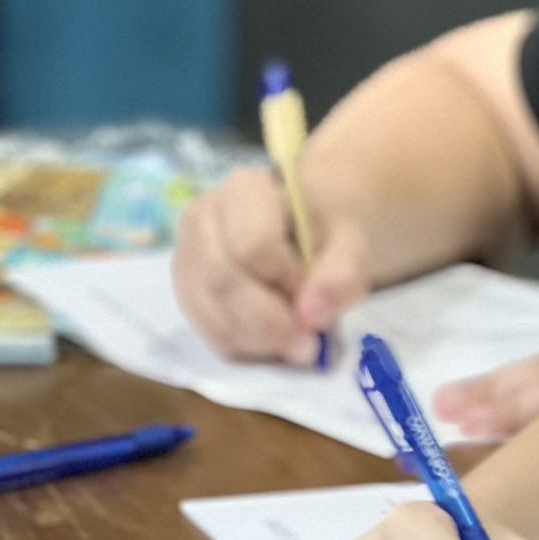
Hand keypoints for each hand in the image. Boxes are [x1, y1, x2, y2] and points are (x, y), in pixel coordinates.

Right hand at [172, 168, 368, 365]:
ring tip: (298, 345)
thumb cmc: (326, 224)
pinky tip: (275, 344)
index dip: (286, 281)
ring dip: (257, 341)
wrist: (310, 226)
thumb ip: (342, 272)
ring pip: (209, 313)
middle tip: (309, 344)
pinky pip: (208, 332)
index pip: (252, 245)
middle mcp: (202, 219)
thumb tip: (313, 316)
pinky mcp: (189, 293)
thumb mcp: (351, 238)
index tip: (316, 296)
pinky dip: (246, 348)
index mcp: (242, 190)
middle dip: (269, 323)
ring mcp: (187, 258)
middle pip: (222, 282)